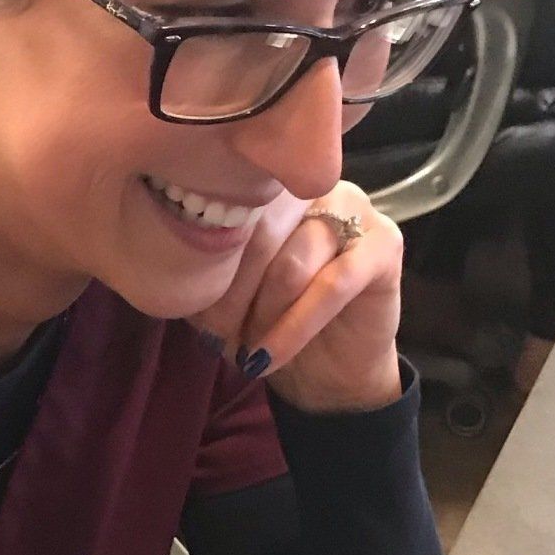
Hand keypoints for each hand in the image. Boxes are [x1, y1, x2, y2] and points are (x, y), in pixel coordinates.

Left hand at [189, 181, 404, 413]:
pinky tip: (269, 357)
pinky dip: (294, 328)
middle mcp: (315, 186)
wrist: (327, 368)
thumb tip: (169, 269)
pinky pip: (332, 285)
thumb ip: (202, 272)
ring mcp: (356, 208)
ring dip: (263, 315)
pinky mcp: (385, 245)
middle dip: (232, 292)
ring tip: (247, 350)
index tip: (191, 307)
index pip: (228, 208)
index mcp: (271, 186)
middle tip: (217, 336)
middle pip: (260, 231)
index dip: (207, 263)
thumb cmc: (269, 321)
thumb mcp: (224, 295)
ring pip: (292, 263)